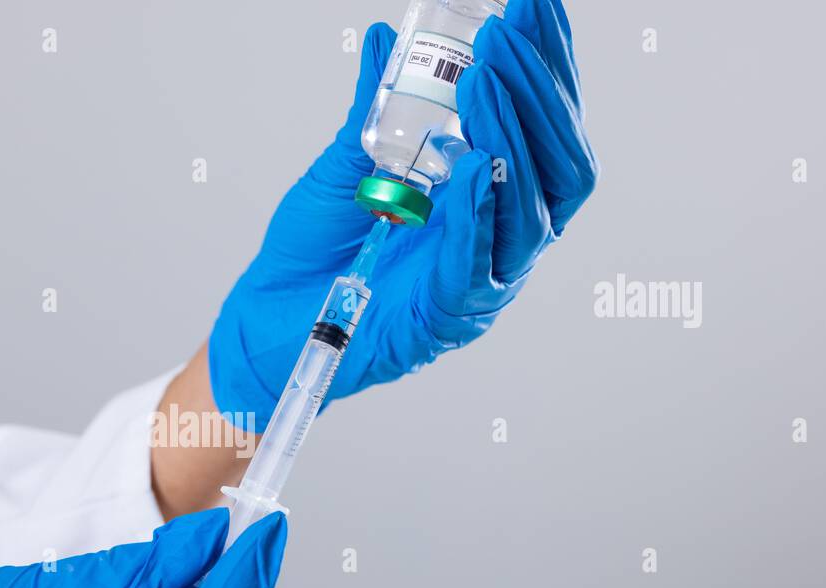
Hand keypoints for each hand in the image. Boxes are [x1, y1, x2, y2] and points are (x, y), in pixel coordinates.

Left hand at [208, 0, 597, 429]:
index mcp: (488, 196)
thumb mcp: (346, 165)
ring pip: (530, 212)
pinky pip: (477, 265)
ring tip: (480, 79)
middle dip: (538, 91)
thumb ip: (374, 108)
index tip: (536, 6)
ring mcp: (480, 280)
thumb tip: (386, 38)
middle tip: (506, 34)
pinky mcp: (446, 317)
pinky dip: (478, 214)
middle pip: (558, 165)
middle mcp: (498, 236)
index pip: (542, 126)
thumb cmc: (314, 252)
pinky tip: (471, 165)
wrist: (268, 317)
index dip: (547, 66)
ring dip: (510, 137)